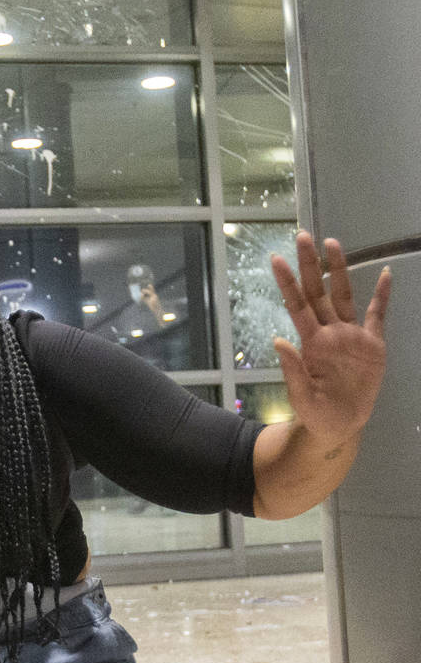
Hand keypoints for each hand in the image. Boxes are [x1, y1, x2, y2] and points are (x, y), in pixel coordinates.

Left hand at [270, 232, 389, 449]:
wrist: (339, 426)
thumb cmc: (315, 412)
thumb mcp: (300, 396)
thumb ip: (291, 370)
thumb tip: (277, 341)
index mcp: (311, 343)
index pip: (297, 306)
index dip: (287, 282)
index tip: (276, 259)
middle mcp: (330, 332)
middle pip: (318, 291)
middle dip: (310, 264)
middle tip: (302, 236)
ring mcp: (351, 335)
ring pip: (344, 295)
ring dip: (339, 269)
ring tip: (331, 243)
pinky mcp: (373, 344)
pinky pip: (379, 314)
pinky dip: (383, 295)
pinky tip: (386, 274)